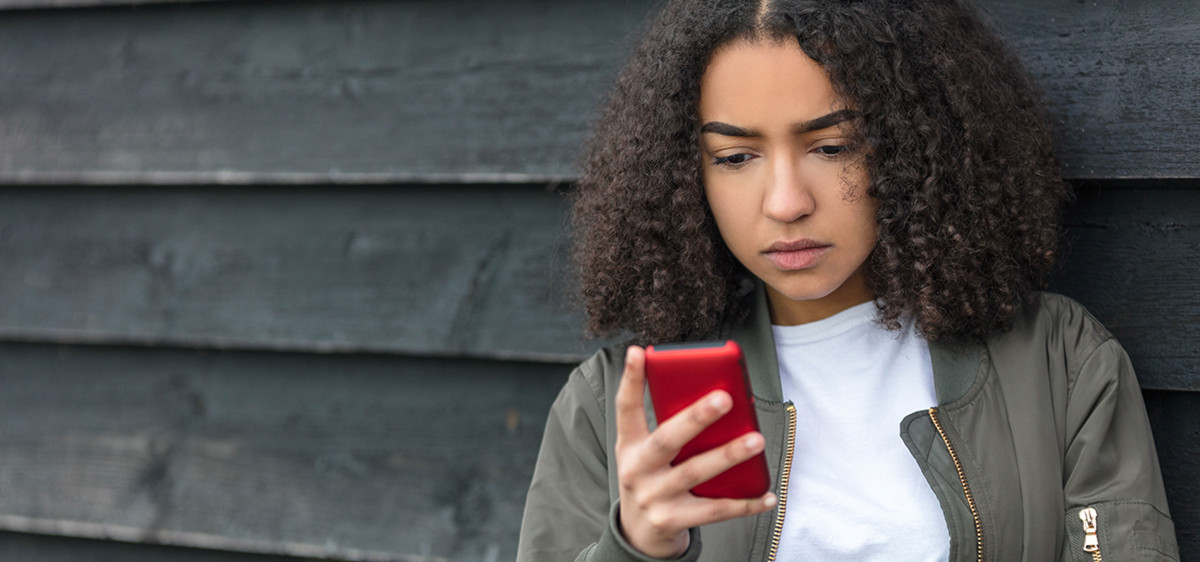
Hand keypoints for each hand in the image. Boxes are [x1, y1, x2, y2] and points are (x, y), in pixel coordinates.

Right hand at [614, 346, 776, 557]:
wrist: (638, 535)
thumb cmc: (652, 479)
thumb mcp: (646, 454)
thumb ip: (671, 428)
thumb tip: (714, 397)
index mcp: (630, 445)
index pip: (626, 408)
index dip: (631, 380)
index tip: (639, 352)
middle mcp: (637, 470)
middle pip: (667, 440)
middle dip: (696, 418)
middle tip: (725, 398)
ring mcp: (654, 497)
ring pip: (695, 473)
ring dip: (728, 455)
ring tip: (756, 440)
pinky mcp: (672, 521)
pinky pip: (714, 511)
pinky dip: (744, 504)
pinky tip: (767, 494)